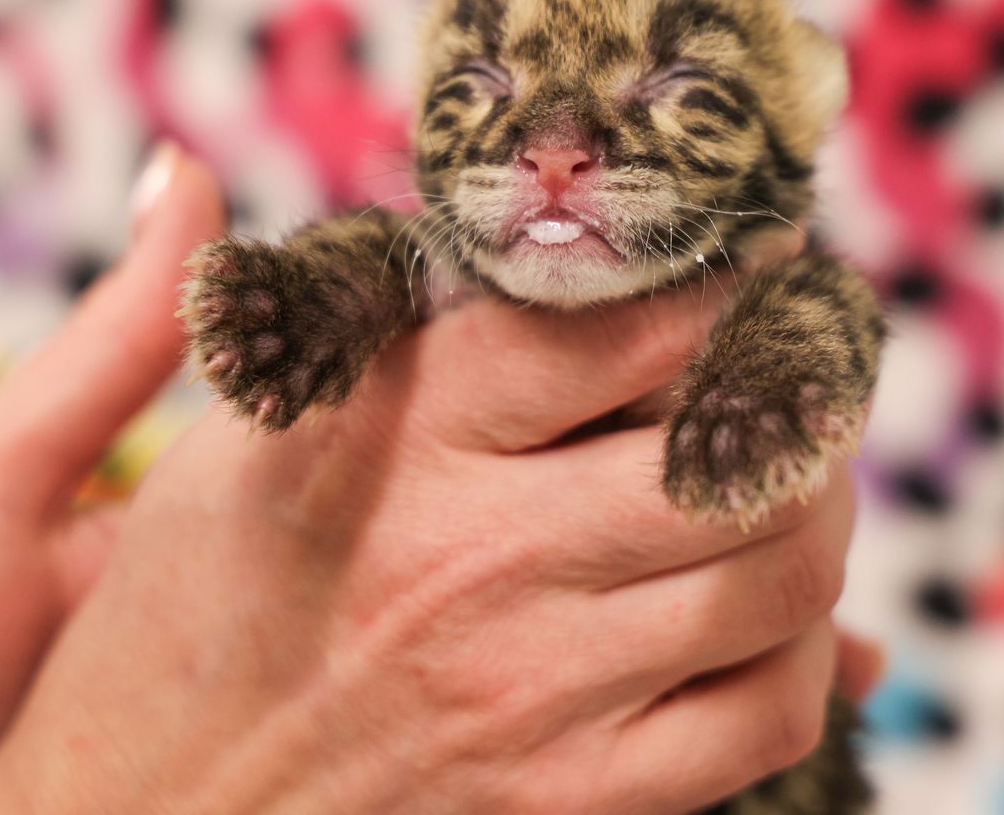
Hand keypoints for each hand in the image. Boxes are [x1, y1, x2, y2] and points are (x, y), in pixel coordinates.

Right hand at [0, 276, 865, 814]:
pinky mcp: (558, 798)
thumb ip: (355, 329)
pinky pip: (758, 717)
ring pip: (779, 577)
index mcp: (393, 432)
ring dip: (819, 515)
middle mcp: (473, 550)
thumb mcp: (231, 434)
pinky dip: (801, 659)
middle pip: (739, 448)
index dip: (725, 271)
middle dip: (806, 395)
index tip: (764, 249)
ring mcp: (524, 685)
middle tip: (801, 376)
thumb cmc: (184, 615)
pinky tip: (766, 621)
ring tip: (795, 487)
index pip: (620, 321)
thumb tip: (492, 244)